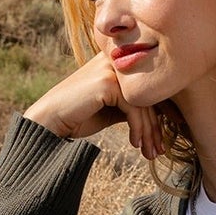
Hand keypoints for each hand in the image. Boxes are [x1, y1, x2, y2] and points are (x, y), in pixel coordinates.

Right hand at [23, 56, 177, 162]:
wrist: (48, 122)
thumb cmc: (79, 117)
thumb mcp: (113, 110)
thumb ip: (133, 105)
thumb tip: (163, 114)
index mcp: (118, 63)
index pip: (150, 86)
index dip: (163, 112)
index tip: (166, 136)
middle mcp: (116, 60)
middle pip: (150, 94)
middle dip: (157, 126)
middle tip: (159, 150)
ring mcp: (111, 68)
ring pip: (144, 102)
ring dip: (149, 132)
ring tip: (150, 153)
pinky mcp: (107, 81)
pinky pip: (133, 108)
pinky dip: (138, 128)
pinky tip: (135, 144)